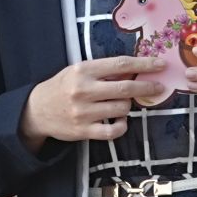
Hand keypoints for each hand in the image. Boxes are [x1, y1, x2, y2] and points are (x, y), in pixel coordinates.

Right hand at [21, 56, 162, 147]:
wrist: (36, 110)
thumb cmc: (62, 86)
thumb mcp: (78, 71)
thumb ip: (104, 70)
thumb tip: (136, 70)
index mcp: (84, 70)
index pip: (120, 65)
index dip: (144, 65)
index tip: (160, 65)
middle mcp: (84, 90)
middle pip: (125, 88)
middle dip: (147, 87)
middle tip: (159, 87)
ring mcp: (84, 112)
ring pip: (122, 109)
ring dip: (127, 106)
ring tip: (121, 104)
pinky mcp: (84, 131)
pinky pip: (113, 130)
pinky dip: (122, 126)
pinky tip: (120, 121)